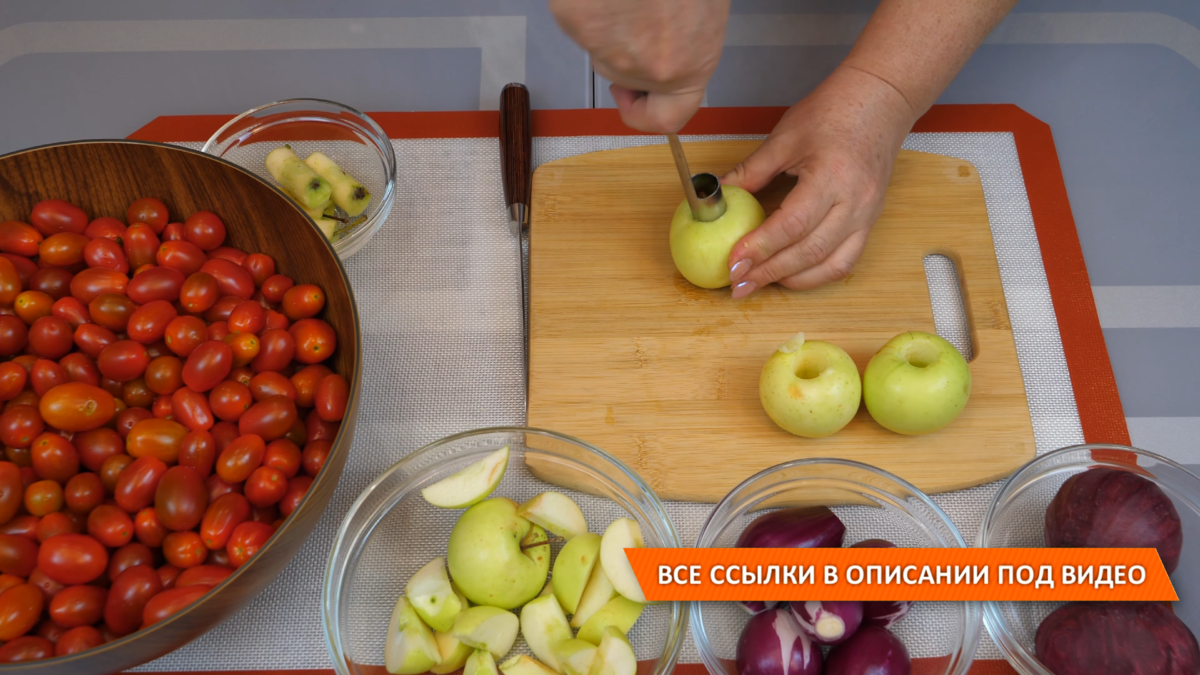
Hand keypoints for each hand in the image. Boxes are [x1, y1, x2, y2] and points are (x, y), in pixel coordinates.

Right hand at [548, 0, 729, 132]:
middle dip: (624, 54)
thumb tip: (670, 57)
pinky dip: (587, 4)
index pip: (668, 120)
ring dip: (609, 22)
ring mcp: (609, 46)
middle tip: (634, 17)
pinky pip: (577, 19)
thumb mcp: (704, 11)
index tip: (636, 98)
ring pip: (600, 46)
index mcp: (691, 63)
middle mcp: (650, 66)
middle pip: (626, 78)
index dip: (647, 113)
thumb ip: (687, 42)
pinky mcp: (577, 22)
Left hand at [723, 66, 916, 296]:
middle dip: (769, 272)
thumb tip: (718, 195)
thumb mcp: (785, 138)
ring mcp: (867, 216)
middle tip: (737, 284)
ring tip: (758, 284)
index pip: (792, 224)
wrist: (880, 102)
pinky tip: (789, 277)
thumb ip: (751, 171)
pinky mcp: (871, 223)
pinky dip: (816, 275)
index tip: (733, 262)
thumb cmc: (834, 112)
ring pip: (830, 266)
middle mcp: (854, 202)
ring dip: (791, 281)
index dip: (760, 247)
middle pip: (809, 251)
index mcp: (831, 176)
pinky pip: (845, 262)